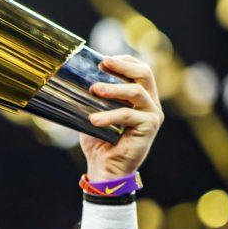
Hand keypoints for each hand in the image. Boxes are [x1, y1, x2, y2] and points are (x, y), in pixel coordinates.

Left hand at [81, 55, 164, 179]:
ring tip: (93, 90)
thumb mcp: (94, 113)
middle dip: (123, 65)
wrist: (105, 169)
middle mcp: (150, 103)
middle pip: (144, 73)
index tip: (103, 59)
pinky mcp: (149, 128)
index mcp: (140, 97)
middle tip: (103, 64)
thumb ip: (93, 97)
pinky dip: (109, 116)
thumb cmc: (99, 142)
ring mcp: (152, 115)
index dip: (123, 61)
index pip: (138, 69)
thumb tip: (75, 78)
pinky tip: (94, 120)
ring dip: (114, 89)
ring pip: (136, 92)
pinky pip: (128, 115)